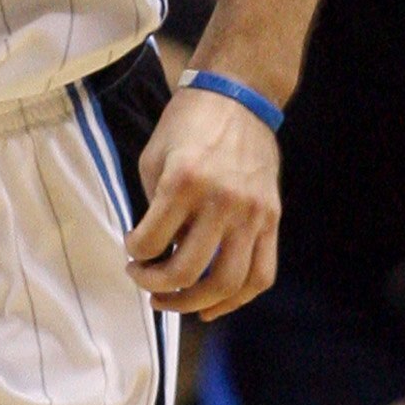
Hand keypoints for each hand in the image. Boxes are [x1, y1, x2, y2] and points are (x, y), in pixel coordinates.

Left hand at [126, 83, 280, 320]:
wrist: (238, 96)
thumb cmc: (186, 125)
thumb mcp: (154, 159)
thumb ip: (154, 209)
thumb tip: (154, 254)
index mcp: (184, 182)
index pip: (150, 242)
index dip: (134, 255)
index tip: (132, 250)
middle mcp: (222, 201)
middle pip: (186, 271)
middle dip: (156, 286)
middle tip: (143, 280)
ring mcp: (252, 213)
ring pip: (227, 283)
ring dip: (193, 303)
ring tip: (171, 302)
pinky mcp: (272, 219)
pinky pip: (260, 274)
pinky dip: (236, 300)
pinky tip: (211, 307)